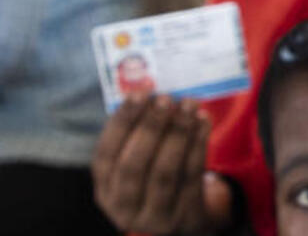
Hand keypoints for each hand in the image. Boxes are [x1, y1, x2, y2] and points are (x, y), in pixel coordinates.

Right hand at [93, 95, 236, 234]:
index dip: (121, 122)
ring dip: (178, 133)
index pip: (106, 154)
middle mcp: (123, 207)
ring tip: (189, 104)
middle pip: (133, 166)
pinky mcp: (184, 215)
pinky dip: (198, 145)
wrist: (182, 218)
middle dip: (150, 128)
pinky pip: (191, 176)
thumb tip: (151, 89)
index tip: (138, 93)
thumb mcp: (136, 164)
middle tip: (165, 98)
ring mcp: (154, 216)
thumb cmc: (154, 177)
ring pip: (165, 171)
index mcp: (104, 189)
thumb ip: (136, 134)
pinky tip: (203, 121)